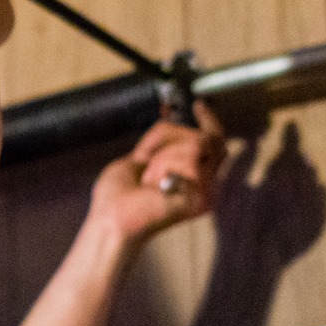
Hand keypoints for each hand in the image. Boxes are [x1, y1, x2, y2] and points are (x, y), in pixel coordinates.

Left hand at [84, 103, 226, 249]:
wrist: (112, 220)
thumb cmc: (116, 199)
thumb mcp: (134, 160)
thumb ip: (155, 145)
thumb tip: (168, 124)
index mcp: (191, 180)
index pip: (214, 145)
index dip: (209, 122)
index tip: (199, 105)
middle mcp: (205, 186)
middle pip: (211, 139)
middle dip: (175, 136)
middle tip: (149, 153)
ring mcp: (206, 191)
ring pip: (200, 143)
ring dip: (165, 154)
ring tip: (148, 178)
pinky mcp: (203, 195)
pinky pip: (193, 156)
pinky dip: (166, 163)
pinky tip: (153, 183)